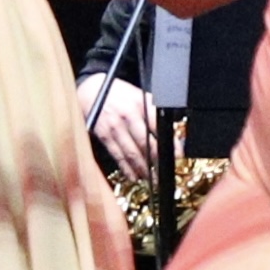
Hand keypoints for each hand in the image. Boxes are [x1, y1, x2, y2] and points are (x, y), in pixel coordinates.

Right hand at [80, 72, 160, 188]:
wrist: (91, 90)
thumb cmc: (119, 93)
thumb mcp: (139, 95)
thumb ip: (153, 110)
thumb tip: (170, 128)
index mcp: (141, 104)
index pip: (159, 126)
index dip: (170, 143)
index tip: (178, 156)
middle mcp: (128, 116)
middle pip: (146, 143)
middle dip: (157, 161)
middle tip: (165, 173)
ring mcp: (115, 127)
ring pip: (132, 153)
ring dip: (143, 169)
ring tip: (153, 180)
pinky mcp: (104, 135)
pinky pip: (117, 155)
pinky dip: (126, 168)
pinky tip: (134, 176)